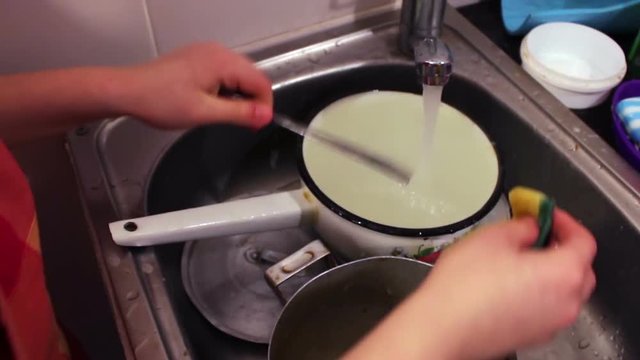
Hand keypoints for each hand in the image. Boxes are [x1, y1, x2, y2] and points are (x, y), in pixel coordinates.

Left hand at [113, 42, 272, 128]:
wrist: (129, 91)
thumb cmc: (159, 100)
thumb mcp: (205, 112)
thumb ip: (240, 113)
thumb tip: (265, 115)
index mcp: (222, 62)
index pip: (261, 82)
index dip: (264, 105)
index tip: (257, 124)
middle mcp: (217, 52)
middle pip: (252, 76)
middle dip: (252, 100)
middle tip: (243, 123)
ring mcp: (207, 53)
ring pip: (238, 75)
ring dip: (238, 95)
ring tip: (222, 113)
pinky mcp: (198, 58)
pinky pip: (224, 72)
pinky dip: (225, 88)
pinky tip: (212, 102)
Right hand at [415, 209, 596, 358]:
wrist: (444, 327)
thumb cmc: (465, 286)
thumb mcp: (493, 237)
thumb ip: (522, 226)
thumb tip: (531, 227)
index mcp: (563, 273)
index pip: (584, 241)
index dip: (567, 221)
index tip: (548, 213)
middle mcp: (566, 302)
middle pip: (580, 269)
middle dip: (564, 248)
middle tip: (539, 233)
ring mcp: (551, 323)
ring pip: (564, 291)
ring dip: (551, 272)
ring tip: (520, 258)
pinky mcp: (533, 336)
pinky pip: (546, 308)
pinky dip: (538, 293)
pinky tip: (508, 284)